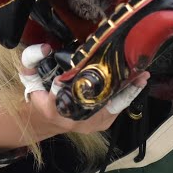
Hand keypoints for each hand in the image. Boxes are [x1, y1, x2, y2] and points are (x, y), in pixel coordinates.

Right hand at [18, 44, 150, 138]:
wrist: (46, 121)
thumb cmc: (39, 96)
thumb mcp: (29, 78)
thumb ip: (31, 60)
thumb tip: (46, 48)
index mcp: (53, 107)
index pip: (68, 94)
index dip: (84, 82)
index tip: (99, 70)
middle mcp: (73, 119)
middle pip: (100, 102)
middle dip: (119, 87)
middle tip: (135, 72)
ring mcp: (88, 124)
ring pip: (113, 108)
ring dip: (129, 91)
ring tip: (142, 76)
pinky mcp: (99, 125)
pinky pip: (116, 110)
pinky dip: (127, 96)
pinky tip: (138, 82)